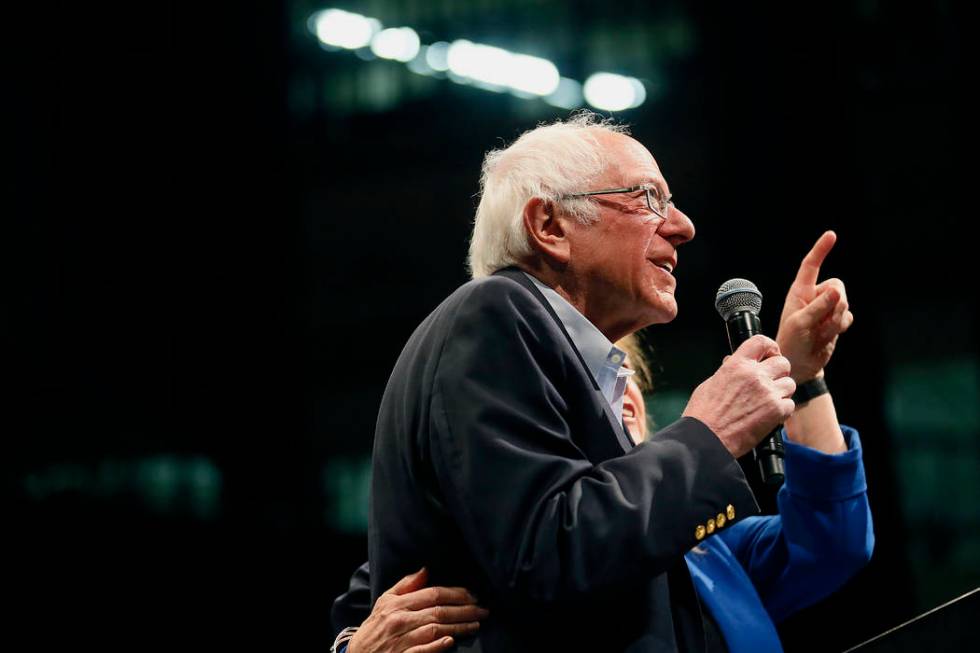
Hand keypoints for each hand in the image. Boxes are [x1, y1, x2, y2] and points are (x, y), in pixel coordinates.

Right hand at [348, 568, 487, 652]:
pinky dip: (436, 647)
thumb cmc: (374, 628)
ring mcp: (400, 641)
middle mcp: (399, 621)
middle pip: (439, 612)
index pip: (433, 594)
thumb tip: (426, 569)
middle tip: (483, 610)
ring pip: (435, 630)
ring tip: (475, 625)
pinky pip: (421, 652)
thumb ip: (406, 585)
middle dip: (464, 610)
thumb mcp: (385, 602)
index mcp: (397, 604)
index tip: (473, 595)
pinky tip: (450, 643)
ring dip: (458, 628)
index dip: (456, 594)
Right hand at [682, 335, 795, 457]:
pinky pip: (790, 404)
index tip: (770, 354)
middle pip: (782, 362)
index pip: (761, 342)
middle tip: (771, 381)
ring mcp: (768, 393)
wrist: (706, 438)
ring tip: (768, 401)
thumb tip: (733, 362)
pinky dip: (782, 410)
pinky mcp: (776, 411)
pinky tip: (768, 415)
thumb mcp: (711, 383)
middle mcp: (755, 375)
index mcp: (736, 365)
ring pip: (790, 383)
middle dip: (778, 371)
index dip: (770, 347)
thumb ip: (728, 370)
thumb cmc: (703, 414)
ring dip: (782, 391)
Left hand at [776, 231, 854, 382]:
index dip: (821, 250)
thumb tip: (837, 291)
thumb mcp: (800, 323)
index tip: (831, 235)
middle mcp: (814, 296)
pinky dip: (839, 328)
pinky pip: (848, 317)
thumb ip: (819, 306)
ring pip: (845, 303)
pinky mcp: (836, 320)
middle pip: (838, 285)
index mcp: (800, 291)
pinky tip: (826, 337)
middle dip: (835, 303)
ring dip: (835, 320)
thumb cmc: (791, 341)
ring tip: (819, 332)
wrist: (799, 364)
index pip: (810, 266)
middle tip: (822, 319)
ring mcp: (826, 308)